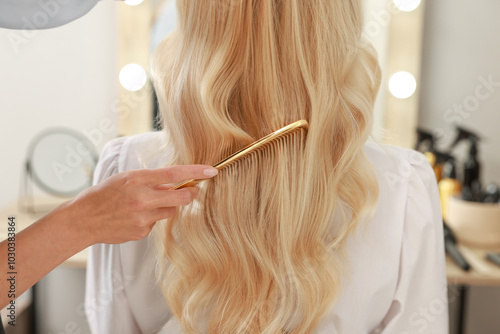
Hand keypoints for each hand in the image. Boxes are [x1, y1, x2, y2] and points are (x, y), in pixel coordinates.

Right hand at [60, 165, 217, 245]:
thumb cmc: (104, 194)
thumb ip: (151, 181)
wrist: (83, 220)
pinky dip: (151, 219)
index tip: (211, 171)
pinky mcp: (141, 232)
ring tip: (146, 203)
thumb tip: (175, 183)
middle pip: (181, 197)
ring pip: (170, 211)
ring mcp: (143, 218)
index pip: (174, 174)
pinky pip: (156, 223)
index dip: (196, 172)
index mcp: (138, 180)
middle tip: (192, 190)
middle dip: (190, 193)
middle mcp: (142, 199)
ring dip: (166, 206)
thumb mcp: (126, 179)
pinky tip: (134, 217)